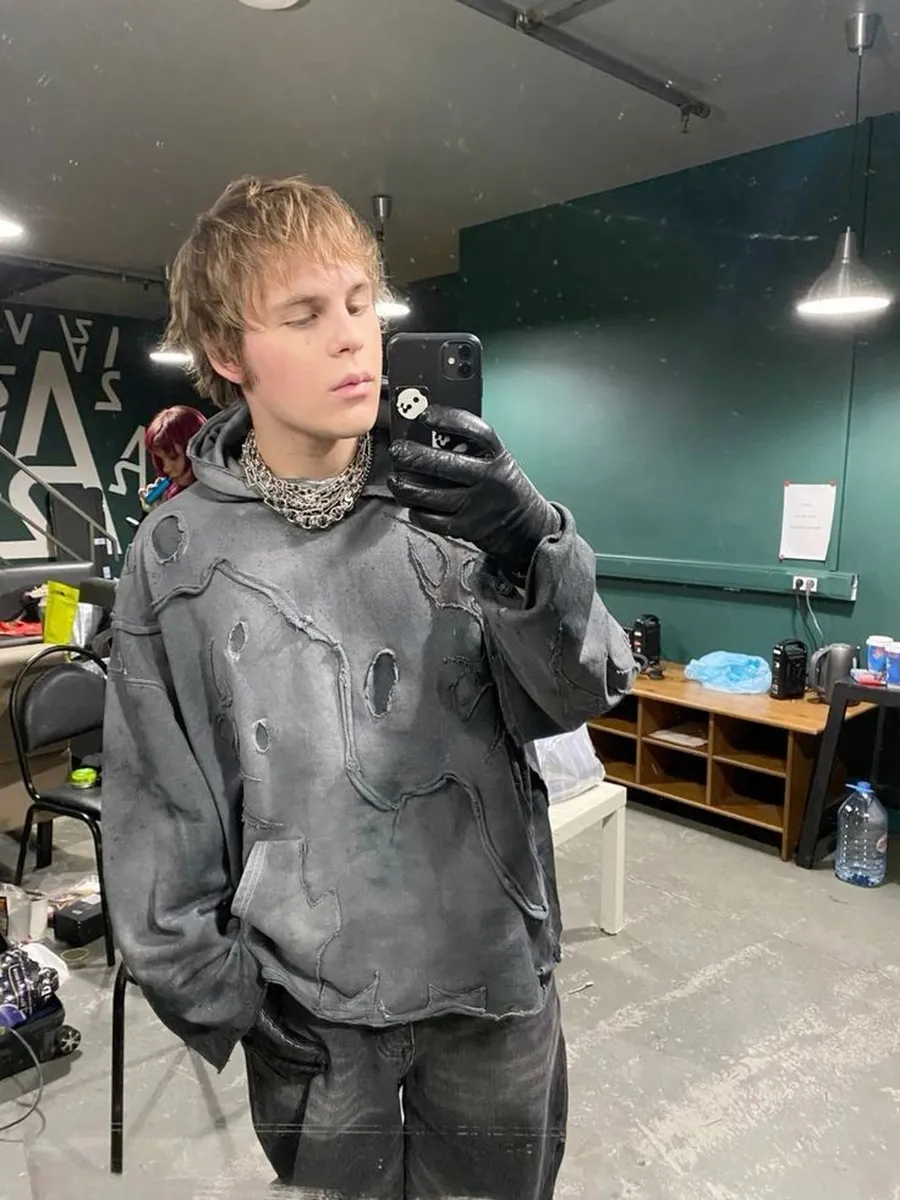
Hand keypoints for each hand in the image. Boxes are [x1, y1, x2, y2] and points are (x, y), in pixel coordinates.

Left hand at [388, 405, 559, 584]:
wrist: (527, 528)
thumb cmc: (503, 487)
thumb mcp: (497, 462)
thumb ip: (471, 449)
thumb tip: (429, 436)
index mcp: (498, 456)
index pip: (475, 431)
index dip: (448, 420)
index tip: (425, 416)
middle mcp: (490, 479)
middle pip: (446, 464)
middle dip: (414, 457)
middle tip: (398, 451)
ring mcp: (479, 505)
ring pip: (433, 496)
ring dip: (407, 487)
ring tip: (395, 480)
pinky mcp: (468, 528)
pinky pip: (434, 520)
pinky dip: (417, 512)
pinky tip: (410, 504)